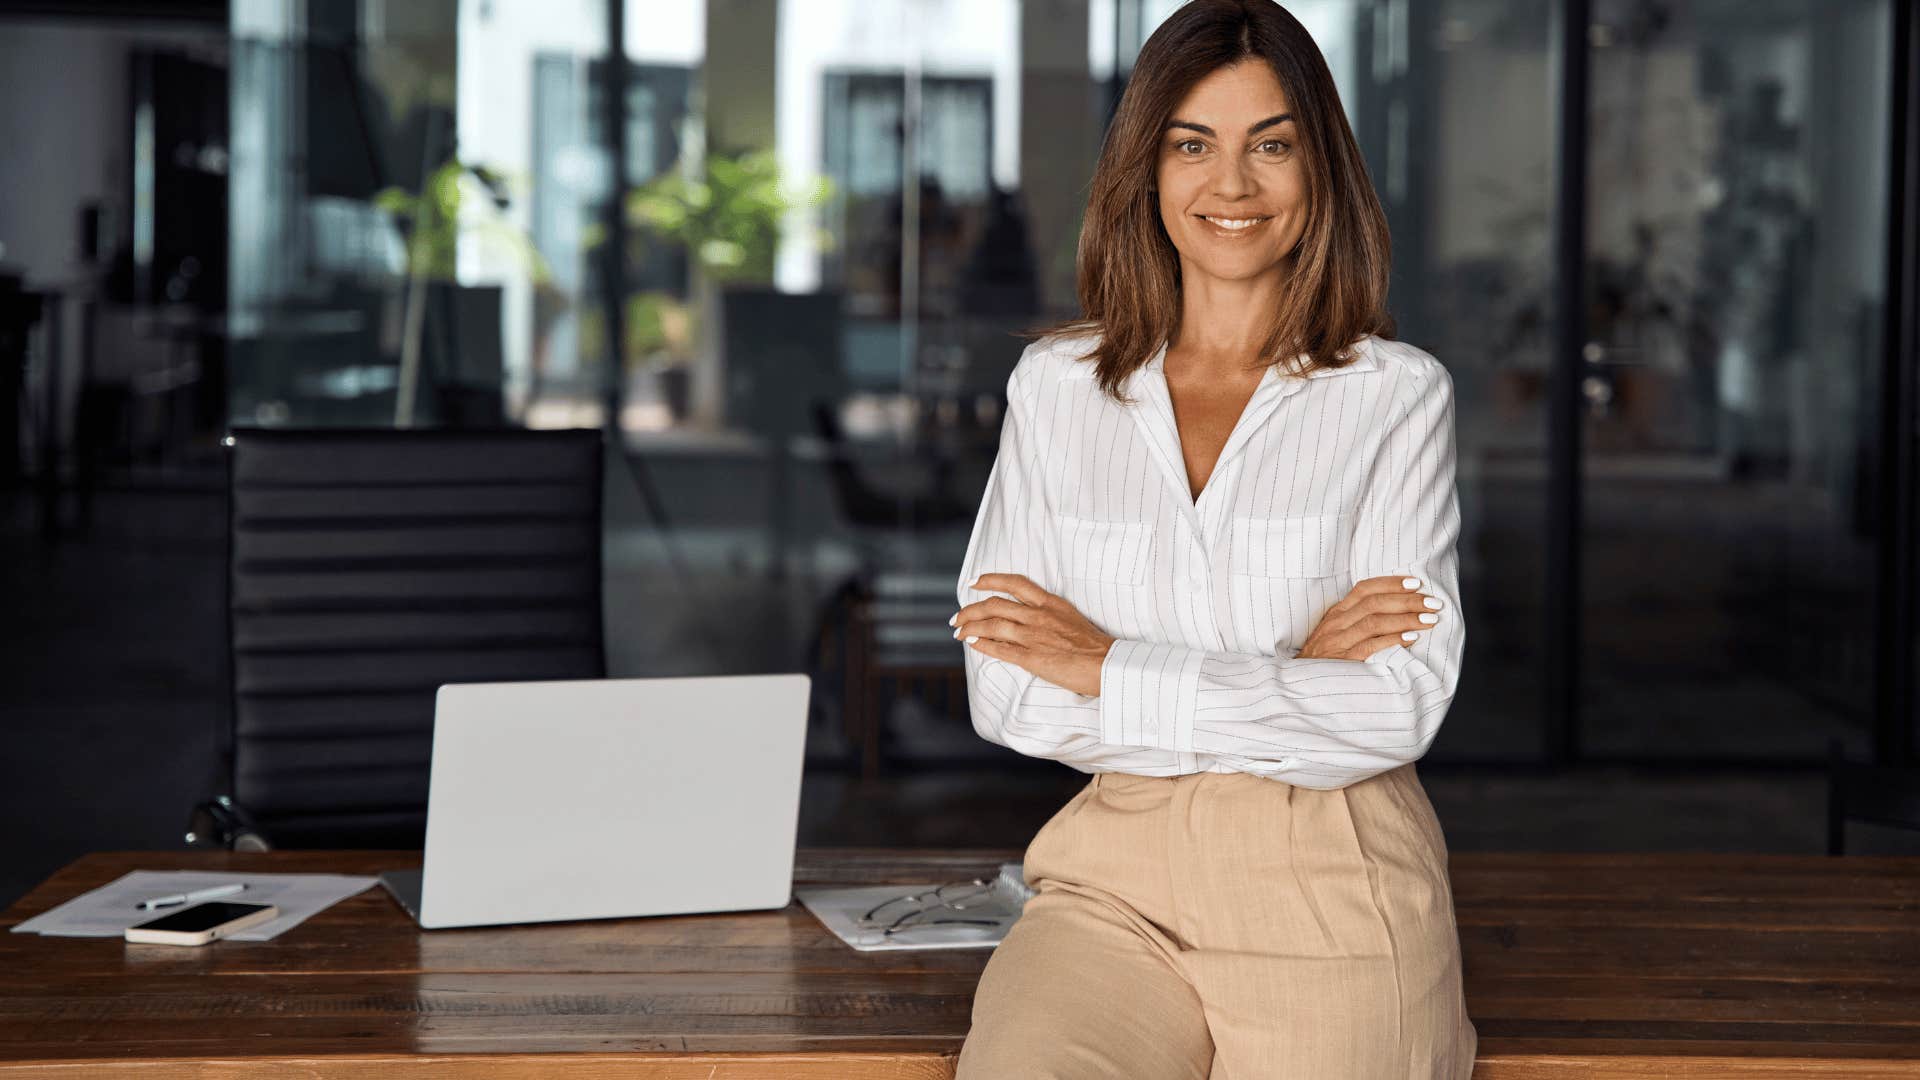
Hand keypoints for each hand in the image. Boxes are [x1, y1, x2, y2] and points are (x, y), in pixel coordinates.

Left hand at [952, 573, 1114, 696]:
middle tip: (957, 616)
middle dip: (970, 610)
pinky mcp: (1031, 657)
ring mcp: (1033, 636)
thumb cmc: (1093, 645)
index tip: (974, 582)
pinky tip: (971, 644)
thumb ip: (1047, 614)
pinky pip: (999, 649)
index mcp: (1049, 602)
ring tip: (958, 631)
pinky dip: (981, 645)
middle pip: (994, 605)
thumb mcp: (1070, 617)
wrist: (1106, 664)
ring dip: (970, 628)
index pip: (1014, 583)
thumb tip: (1027, 618)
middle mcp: (1038, 615)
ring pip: (991, 626)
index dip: (990, 580)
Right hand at [1295, 576, 1445, 659]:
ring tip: (1429, 619)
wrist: (1297, 685)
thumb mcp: (1335, 633)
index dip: (1391, 583)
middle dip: (1407, 601)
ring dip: (1406, 618)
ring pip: (1374, 622)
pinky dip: (1392, 640)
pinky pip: (1369, 647)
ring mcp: (1337, 642)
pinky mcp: (1341, 662)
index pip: (1364, 589)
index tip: (1416, 583)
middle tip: (1433, 602)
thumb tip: (1394, 611)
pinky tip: (1411, 639)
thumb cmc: (1323, 660)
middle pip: (1374, 603)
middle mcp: (1336, 624)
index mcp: (1336, 613)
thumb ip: (1357, 621)